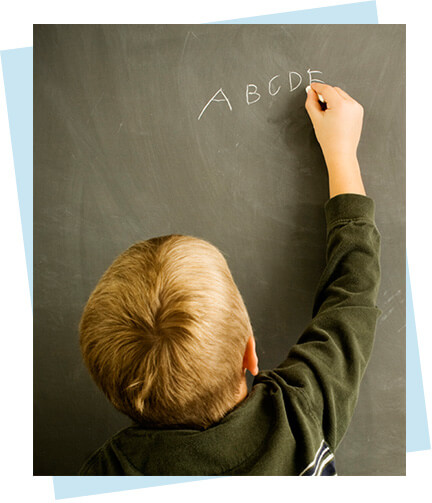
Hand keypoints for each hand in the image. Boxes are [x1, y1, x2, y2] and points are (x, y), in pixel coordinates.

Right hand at [305, 83, 365, 197]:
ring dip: (333, 99)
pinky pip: (348, 102)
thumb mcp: (316, 120)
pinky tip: (335, 116)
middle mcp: (351, 104)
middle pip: (335, 90)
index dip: (318, 87)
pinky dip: (340, 104)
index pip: (327, 89)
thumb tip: (310, 92)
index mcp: (341, 105)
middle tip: (317, 103)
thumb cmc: (329, 139)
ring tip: (327, 113)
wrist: (341, 152)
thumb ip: (311, 103)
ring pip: (342, 95)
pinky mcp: (359, 112)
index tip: (312, 87)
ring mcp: (357, 108)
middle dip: (326, 94)